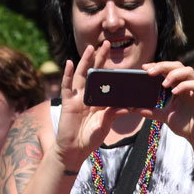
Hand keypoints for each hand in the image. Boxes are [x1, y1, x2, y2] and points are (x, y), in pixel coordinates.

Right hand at [55, 43, 117, 169]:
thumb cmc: (91, 139)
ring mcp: (77, 98)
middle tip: (107, 43)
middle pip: (94, 73)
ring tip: (90, 47)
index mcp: (100, 101)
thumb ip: (113, 115)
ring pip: (81, 75)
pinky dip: (68, 74)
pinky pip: (67, 86)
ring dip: (85, 61)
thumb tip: (126, 107)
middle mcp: (88, 96)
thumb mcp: (105, 125)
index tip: (122, 62)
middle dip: (100, 59)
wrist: (75, 149)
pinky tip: (70, 63)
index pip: (107, 83)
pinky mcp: (67, 102)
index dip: (112, 72)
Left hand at [135, 61, 193, 153]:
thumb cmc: (186, 126)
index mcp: (180, 87)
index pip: (170, 69)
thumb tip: (134, 109)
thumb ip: (151, 111)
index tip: (145, 68)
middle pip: (179, 66)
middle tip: (150, 72)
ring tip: (164, 84)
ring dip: (174, 74)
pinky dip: (184, 86)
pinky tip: (174, 92)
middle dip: (164, 66)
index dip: (158, 65)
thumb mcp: (165, 116)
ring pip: (189, 71)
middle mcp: (189, 86)